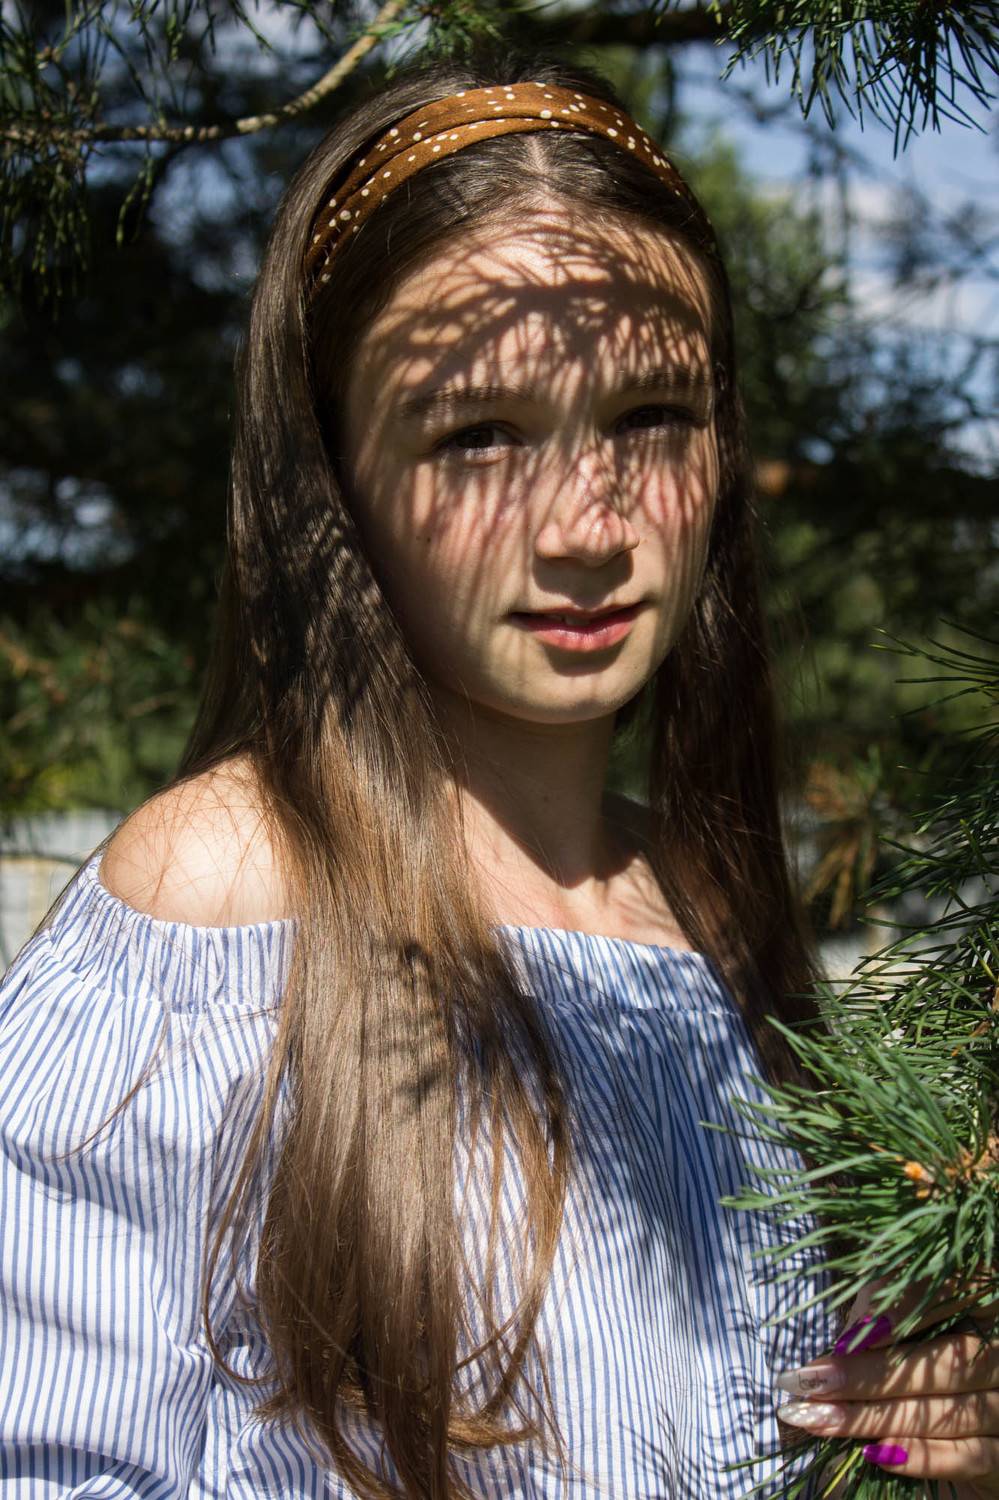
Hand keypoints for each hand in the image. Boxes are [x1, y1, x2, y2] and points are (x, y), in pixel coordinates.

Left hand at [774, 1271, 998, 1496]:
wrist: (968, 1421)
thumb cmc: (927, 1357)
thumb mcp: (910, 1323)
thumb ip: (884, 1314)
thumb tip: (849, 1339)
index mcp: (984, 1302)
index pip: (948, 1294)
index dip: (899, 1312)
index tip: (849, 1334)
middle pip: (942, 1363)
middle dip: (870, 1374)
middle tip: (811, 1380)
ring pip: (945, 1412)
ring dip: (875, 1417)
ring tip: (818, 1416)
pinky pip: (965, 1457)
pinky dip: (918, 1455)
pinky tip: (871, 1452)